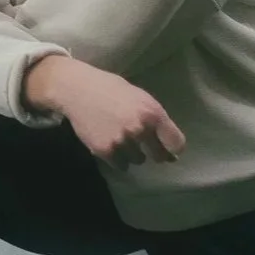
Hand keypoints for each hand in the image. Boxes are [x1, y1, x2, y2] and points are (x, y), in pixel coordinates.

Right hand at [24, 56, 185, 169]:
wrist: (77, 90)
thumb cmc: (111, 89)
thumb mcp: (140, 97)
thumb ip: (154, 118)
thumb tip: (168, 144)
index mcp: (153, 113)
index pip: (176, 144)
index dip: (173, 149)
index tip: (169, 151)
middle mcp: (140, 129)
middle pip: (159, 156)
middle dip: (155, 154)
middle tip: (146, 147)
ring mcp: (122, 141)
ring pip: (138, 160)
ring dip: (133, 154)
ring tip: (121, 139)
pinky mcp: (105, 150)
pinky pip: (121, 165)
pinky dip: (118, 159)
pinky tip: (112, 145)